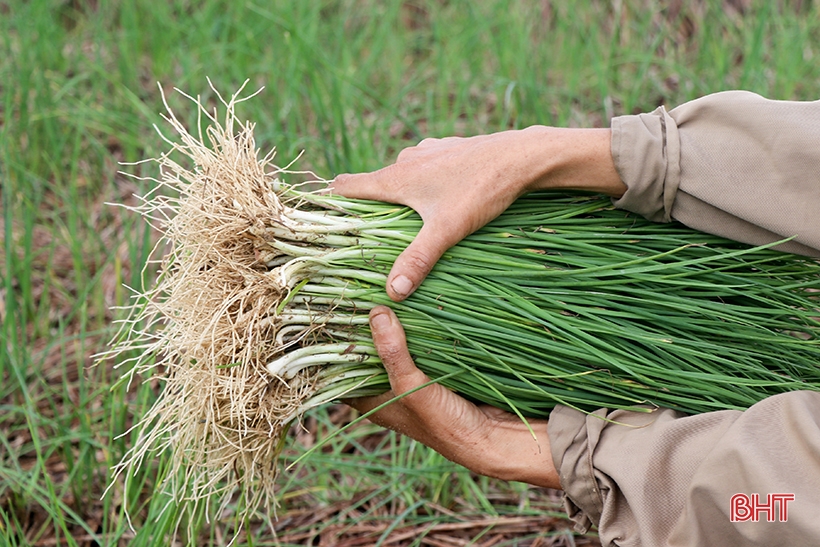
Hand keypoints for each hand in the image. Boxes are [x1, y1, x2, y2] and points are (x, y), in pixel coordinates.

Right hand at [331, 127, 623, 300]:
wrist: (522, 155)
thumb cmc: (481, 190)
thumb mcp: (447, 230)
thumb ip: (417, 260)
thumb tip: (391, 293)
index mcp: (396, 177)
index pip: (347, 185)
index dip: (331, 201)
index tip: (322, 220)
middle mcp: (406, 159)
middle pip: (374, 184)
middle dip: (369, 208)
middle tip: (371, 236)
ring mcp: (429, 150)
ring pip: (402, 175)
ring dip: (400, 196)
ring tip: (408, 224)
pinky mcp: (450, 149)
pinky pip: (426, 168)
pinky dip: (425, 184)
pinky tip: (443, 201)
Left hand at [347, 306, 560, 489]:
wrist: (496, 437)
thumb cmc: (446, 423)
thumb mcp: (412, 388)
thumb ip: (393, 353)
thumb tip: (377, 312)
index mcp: (372, 400)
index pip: (342, 369)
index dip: (337, 343)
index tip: (334, 310)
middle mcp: (389, 388)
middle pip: (370, 351)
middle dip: (368, 326)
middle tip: (361, 290)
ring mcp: (413, 377)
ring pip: (396, 344)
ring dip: (396, 323)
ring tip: (385, 288)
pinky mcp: (437, 368)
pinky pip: (422, 342)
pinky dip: (420, 326)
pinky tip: (417, 302)